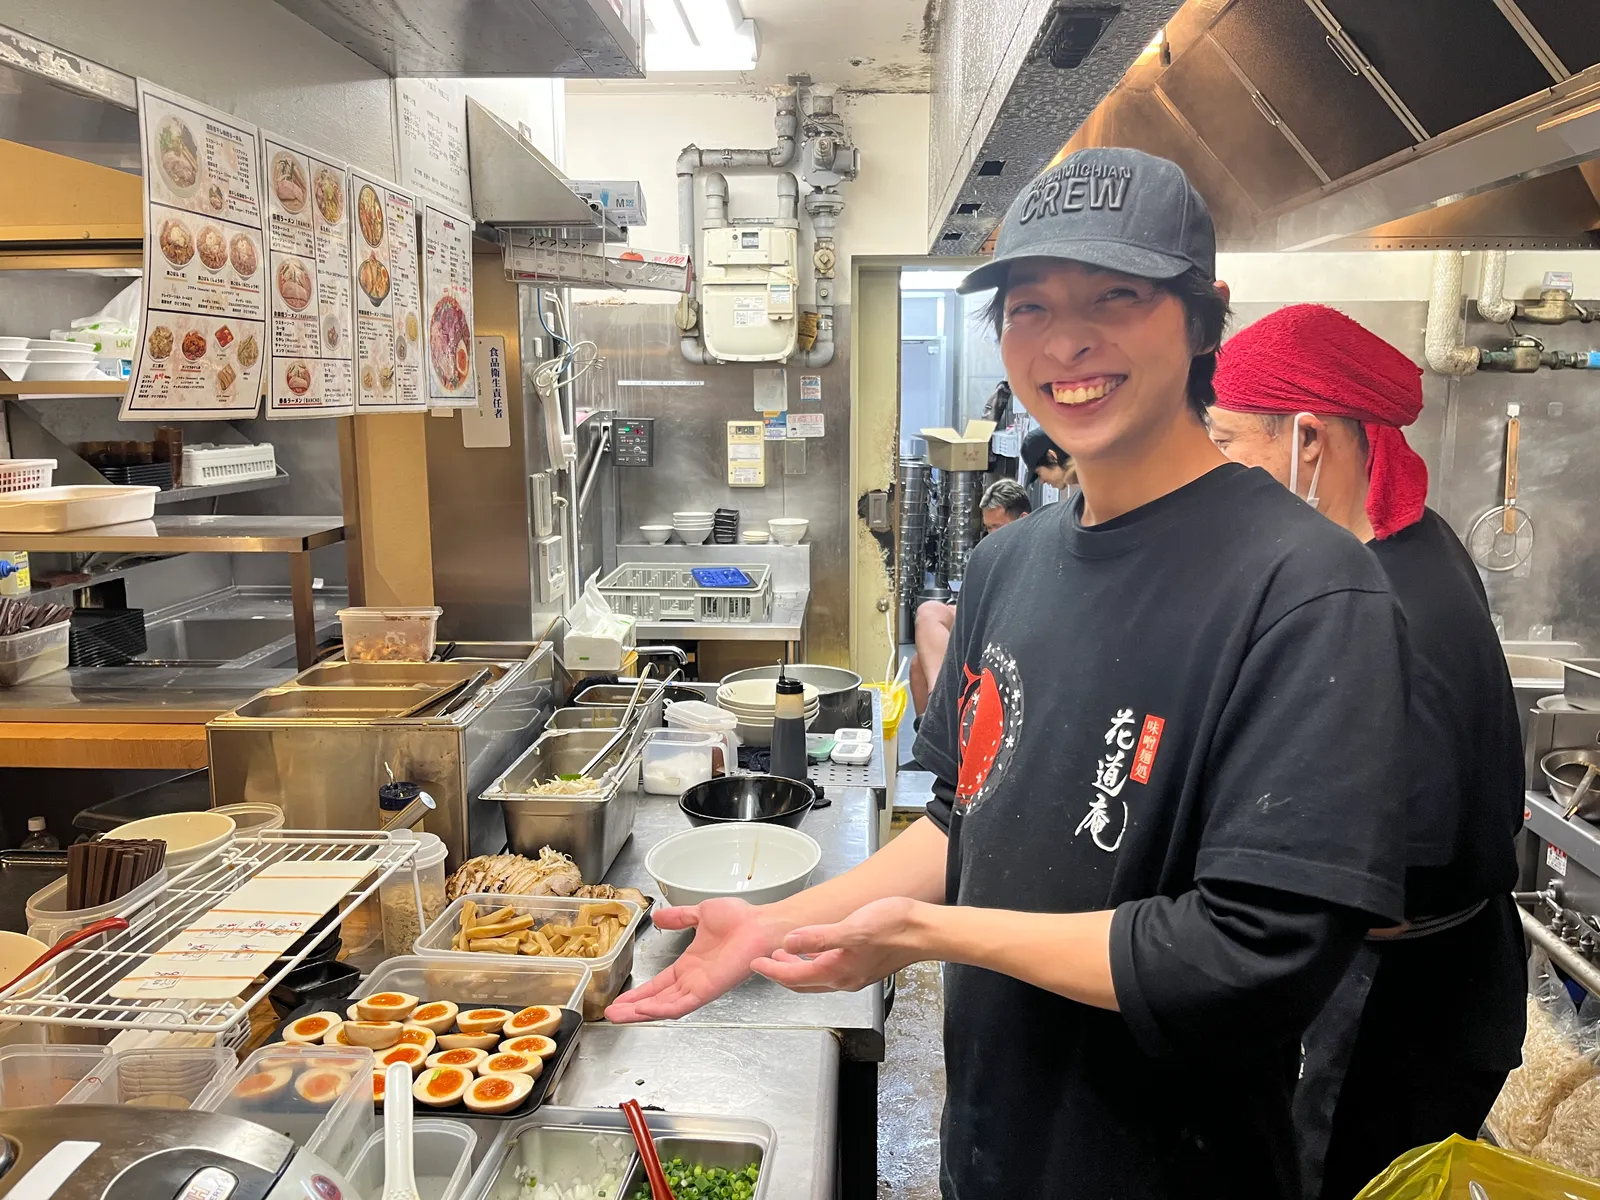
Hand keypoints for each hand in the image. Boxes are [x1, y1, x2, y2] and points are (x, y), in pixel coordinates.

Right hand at [605, 898, 793, 1021]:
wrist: (760, 923)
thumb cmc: (740, 919)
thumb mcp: (700, 914)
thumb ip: (679, 918)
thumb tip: (659, 916)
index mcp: (690, 965)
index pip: (659, 984)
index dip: (639, 992)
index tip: (620, 999)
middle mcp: (693, 980)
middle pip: (657, 1000)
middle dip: (634, 1008)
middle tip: (612, 1014)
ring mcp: (700, 987)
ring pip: (665, 1007)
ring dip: (641, 1012)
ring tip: (619, 1016)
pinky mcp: (708, 990)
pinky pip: (681, 1005)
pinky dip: (662, 1009)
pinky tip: (644, 1010)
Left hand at [752, 896, 929, 992]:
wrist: (926, 932)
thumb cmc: (894, 928)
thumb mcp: (851, 928)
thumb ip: (818, 937)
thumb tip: (788, 942)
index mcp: (837, 972)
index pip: (793, 977)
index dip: (771, 971)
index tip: (755, 963)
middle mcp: (844, 979)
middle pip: (803, 983)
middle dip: (781, 973)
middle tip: (764, 961)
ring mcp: (856, 974)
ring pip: (817, 978)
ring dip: (798, 969)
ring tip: (785, 955)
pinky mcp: (865, 966)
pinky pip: (832, 970)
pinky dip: (816, 963)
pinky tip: (818, 950)